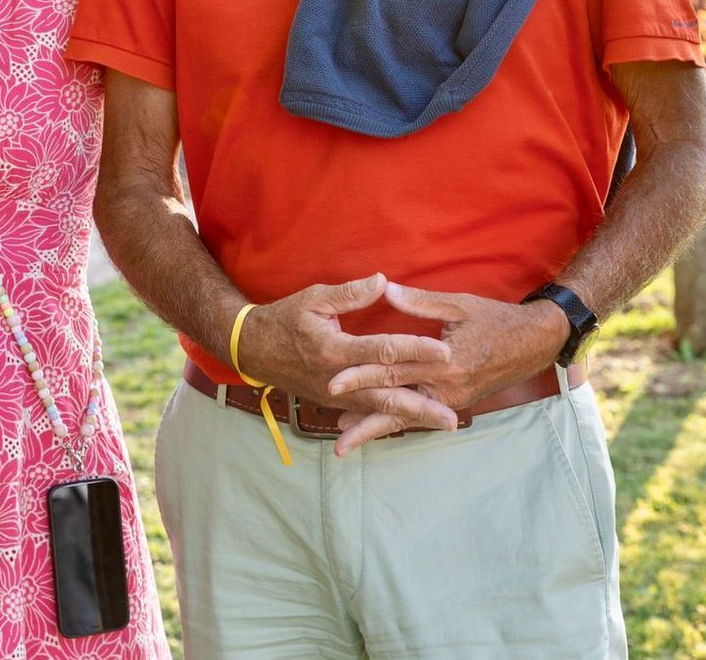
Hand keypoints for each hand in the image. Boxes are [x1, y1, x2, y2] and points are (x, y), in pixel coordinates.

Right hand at [234, 273, 460, 448]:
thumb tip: (382, 281)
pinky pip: (367, 413)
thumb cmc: (283, 318)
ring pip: (379, 410)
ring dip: (413, 418)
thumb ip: (349, 293)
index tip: (445, 352)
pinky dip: (392, 420)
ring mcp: (335, 395)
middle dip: (422, 406)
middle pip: (386, 395)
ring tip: (444, 423)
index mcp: (334, 349)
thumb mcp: (313, 298)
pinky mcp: (334, 402)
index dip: (415, 351)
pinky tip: (415, 424)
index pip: (382, 351)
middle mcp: (338, 379)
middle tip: (454, 417)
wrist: (252, 349)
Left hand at [327, 282, 568, 452]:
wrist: (534, 344)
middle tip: (333, 424)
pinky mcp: (455, 404)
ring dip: (375, 428)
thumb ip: (421, 302)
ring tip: (344, 440)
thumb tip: (385, 289)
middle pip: (395, 400)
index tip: (334, 380)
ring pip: (406, 417)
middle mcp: (446, 386)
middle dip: (362, 411)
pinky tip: (376, 426)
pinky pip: (421, 417)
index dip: (362, 374)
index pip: (394, 368)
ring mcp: (451, 399)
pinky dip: (397, 423)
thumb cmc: (497, 320)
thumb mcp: (460, 304)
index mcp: (444, 359)